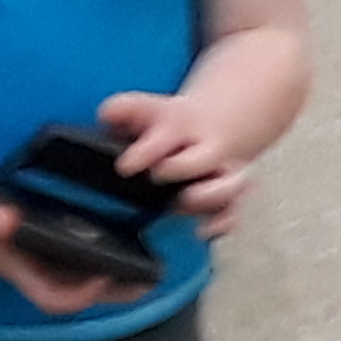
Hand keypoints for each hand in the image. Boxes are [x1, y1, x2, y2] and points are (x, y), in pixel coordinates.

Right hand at [0, 181, 149, 317]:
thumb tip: (6, 221)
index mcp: (23, 271)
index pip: (56, 298)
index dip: (81, 295)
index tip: (102, 277)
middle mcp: (40, 272)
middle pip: (85, 294)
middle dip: (118, 291)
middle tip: (151, 279)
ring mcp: (49, 263)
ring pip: (91, 278)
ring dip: (122, 275)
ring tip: (152, 263)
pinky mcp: (55, 248)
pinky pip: (88, 259)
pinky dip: (111, 253)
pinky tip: (132, 236)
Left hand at [97, 89, 255, 237]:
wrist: (215, 125)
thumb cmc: (170, 124)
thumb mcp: (144, 110)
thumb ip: (123, 111)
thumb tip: (109, 113)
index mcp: (181, 126)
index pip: (166, 133)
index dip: (147, 150)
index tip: (126, 167)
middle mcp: (205, 149)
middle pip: (202, 159)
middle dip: (180, 168)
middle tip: (159, 175)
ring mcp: (220, 173)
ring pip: (228, 185)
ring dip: (208, 196)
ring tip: (185, 200)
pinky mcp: (228, 197)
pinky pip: (232, 212)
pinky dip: (221, 223)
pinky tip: (204, 231)